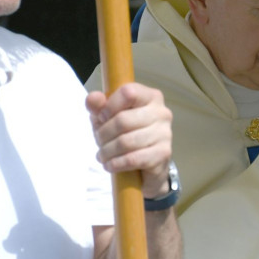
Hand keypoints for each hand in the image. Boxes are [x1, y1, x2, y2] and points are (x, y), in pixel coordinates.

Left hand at [86, 83, 173, 198]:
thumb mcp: (109, 116)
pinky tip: (110, 165)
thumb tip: (92, 99)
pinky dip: (116, 164)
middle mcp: (162, 112)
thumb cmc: (127, 133)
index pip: (128, 93)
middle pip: (123, 120)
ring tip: (103, 155)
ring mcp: (165, 133)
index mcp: (151, 97)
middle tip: (99, 141)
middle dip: (103, 134)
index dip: (109, 106)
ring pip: (126, 142)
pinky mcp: (163, 154)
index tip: (101, 118)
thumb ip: (99, 106)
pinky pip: (133, 159)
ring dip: (107, 151)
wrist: (148, 162)